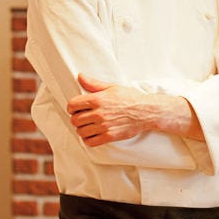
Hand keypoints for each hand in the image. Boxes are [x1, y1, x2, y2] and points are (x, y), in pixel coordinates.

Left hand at [66, 73, 192, 146]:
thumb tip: (80, 76)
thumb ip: (94, 83)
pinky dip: (88, 139)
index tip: (76, 109)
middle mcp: (99, 113)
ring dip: (82, 129)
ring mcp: (103, 126)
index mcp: (98, 99)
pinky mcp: (109, 136)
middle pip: (75, 120)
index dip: (72, 107)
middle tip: (83, 117)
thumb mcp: (112, 87)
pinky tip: (93, 134)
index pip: (72, 105)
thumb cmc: (131, 98)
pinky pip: (90, 142)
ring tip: (89, 126)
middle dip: (77, 118)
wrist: (146, 111)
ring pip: (81, 132)